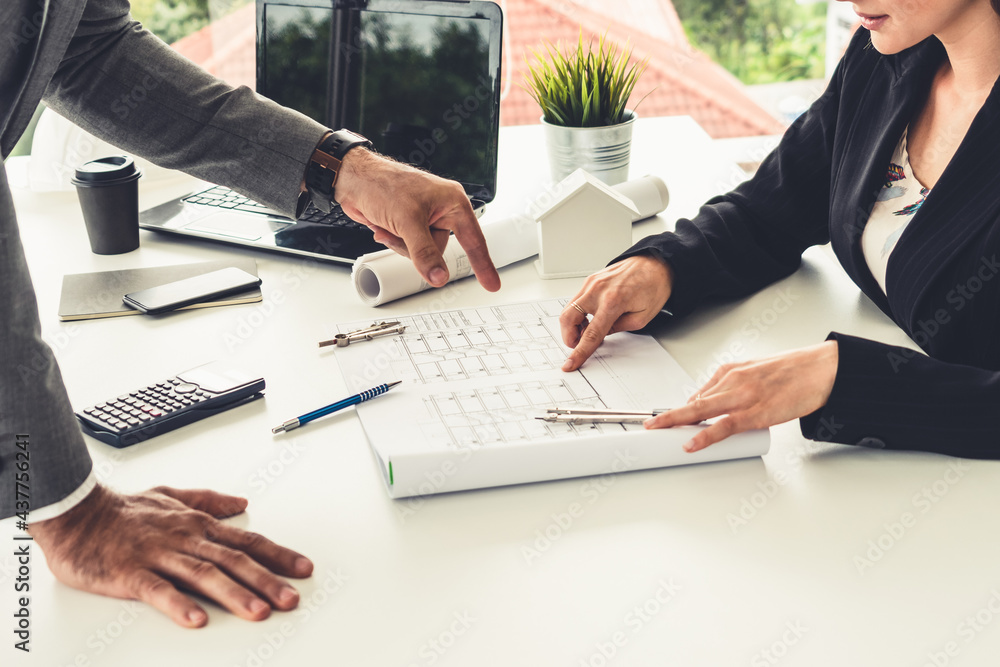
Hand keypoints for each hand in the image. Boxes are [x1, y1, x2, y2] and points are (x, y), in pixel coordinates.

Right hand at [29, 484, 312, 627]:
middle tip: (291, 600)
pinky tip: (197, 620)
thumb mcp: (172, 495)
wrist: (76, 512)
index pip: (247, 541)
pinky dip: (178, 604)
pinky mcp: (130, 573)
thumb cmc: (123, 510)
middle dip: (266, 581)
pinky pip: (157, 590)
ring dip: (234, 594)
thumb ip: (209, 499)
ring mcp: (159, 555)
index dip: (278, 555)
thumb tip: (242, 503)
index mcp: (197, 525)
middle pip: (233, 561)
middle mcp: (185, 538)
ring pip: (203, 575)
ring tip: (258, 613)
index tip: (304, 570)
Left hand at [335, 149, 500, 291]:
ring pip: (423, 251)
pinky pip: (410, 247)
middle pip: (441, 249)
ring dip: (402, 244)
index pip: (474, 239)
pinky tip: (384, 227)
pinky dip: (395, 241)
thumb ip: (425, 252)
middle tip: (401, 231)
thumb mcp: (407, 221)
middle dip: (418, 247)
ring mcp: (425, 218)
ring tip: (389, 226)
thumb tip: (439, 276)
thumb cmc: (382, 184)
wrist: (353, 179)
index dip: (483, 264)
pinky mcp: (409, 224)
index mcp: (452, 201)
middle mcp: (442, 209)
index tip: (492, 284)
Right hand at [559, 255, 673, 370]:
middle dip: (569, 337)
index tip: (570, 364)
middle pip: (568, 319)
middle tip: (579, 344)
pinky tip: (592, 318)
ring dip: (574, 325)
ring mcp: (591, 283)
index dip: (579, 352)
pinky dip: (578, 313)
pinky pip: (576, 300)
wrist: (655, 264)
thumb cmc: (653, 287)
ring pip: (568, 309)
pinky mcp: (590, 280)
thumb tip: (600, 335)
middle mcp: (597, 290)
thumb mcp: (641, 317)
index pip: (590, 334)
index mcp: (613, 302)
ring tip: (589, 329)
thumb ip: (618, 328)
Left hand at [645, 341, 838, 451]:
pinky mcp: (755, 413)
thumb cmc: (794, 372)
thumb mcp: (757, 372)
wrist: (821, 370)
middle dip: (669, 415)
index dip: (681, 409)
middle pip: (693, 402)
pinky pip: (723, 427)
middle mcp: (732, 381)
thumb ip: (735, 386)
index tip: (667, 418)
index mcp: (732, 370)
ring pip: (701, 412)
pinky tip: (690, 443)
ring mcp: (742, 397)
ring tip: (657, 432)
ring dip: (676, 423)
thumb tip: (717, 403)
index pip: (699, 393)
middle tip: (650, 424)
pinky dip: (704, 436)